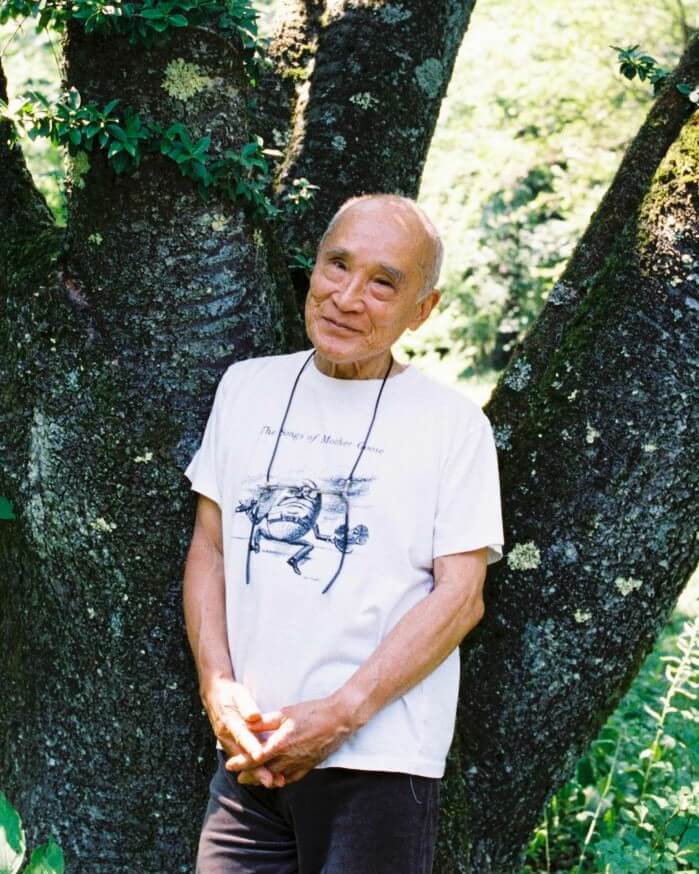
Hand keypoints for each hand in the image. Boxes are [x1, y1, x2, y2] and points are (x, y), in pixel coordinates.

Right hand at [200, 676, 285, 788]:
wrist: (215, 696)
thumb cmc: (230, 694)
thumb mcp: (238, 694)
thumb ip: (246, 705)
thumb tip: (254, 716)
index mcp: (229, 724)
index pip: (242, 737)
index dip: (251, 747)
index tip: (261, 756)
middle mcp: (227, 738)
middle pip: (243, 757)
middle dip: (257, 770)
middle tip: (272, 780)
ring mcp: (229, 744)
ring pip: (244, 763)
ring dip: (258, 774)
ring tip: (276, 782)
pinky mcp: (234, 747)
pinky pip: (244, 761)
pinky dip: (256, 770)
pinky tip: (270, 776)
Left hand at [224, 694, 353, 786]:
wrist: (339, 720)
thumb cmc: (312, 712)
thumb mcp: (285, 713)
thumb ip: (265, 722)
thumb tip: (247, 725)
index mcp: (281, 744)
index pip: (255, 758)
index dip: (241, 763)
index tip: (230, 765)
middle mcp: (289, 758)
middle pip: (263, 773)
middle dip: (250, 775)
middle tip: (239, 777)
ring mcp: (300, 764)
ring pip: (277, 777)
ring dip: (264, 779)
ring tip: (254, 779)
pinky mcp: (309, 766)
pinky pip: (291, 778)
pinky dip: (281, 779)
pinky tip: (277, 777)